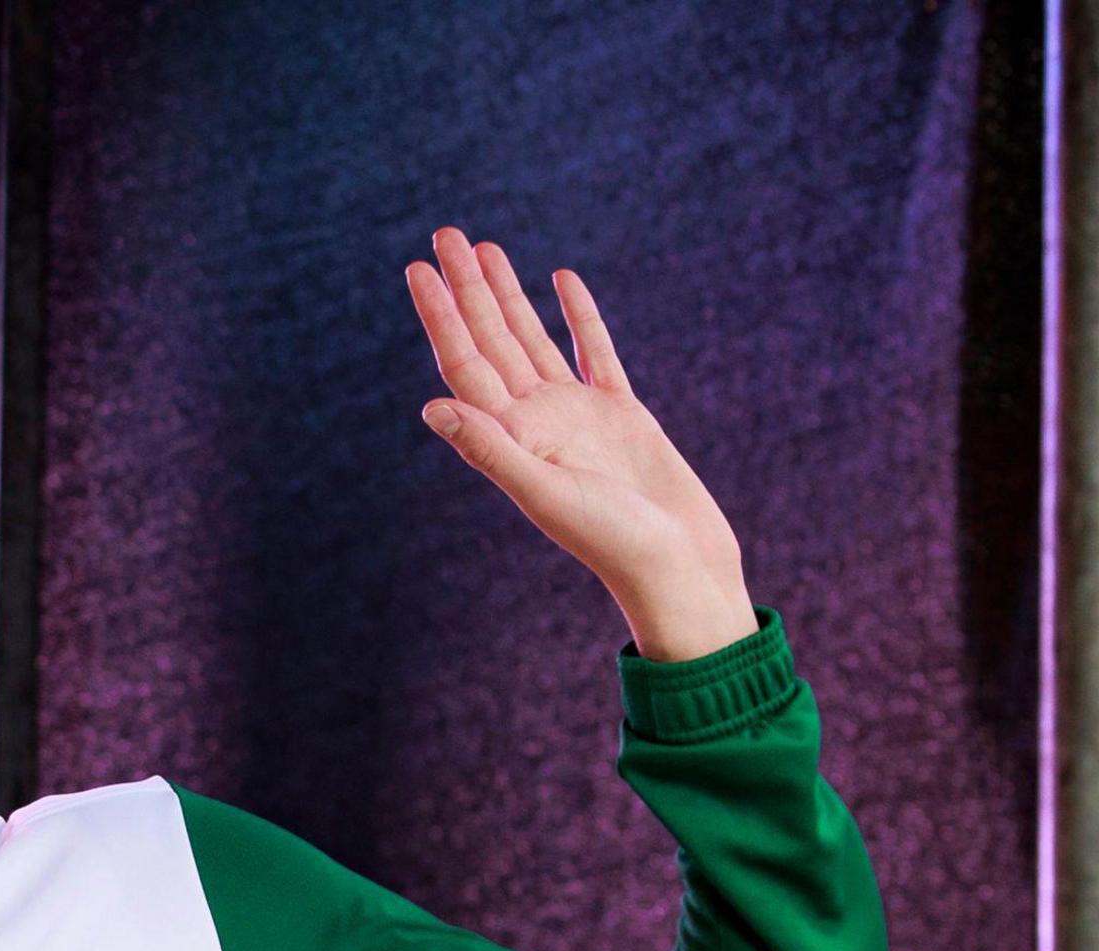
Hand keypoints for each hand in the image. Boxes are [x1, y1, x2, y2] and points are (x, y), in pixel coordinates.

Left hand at [405, 229, 758, 661]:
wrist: (680, 570)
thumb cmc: (615, 544)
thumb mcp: (548, 495)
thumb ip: (492, 451)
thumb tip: (432, 408)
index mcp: (511, 438)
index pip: (465, 363)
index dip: (441, 315)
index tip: (417, 268)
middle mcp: (536, 422)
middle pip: (491, 339)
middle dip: (467, 287)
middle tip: (444, 233)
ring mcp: (577, 416)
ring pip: (532, 339)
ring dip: (508, 295)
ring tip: (485, 248)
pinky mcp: (621, 414)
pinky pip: (593, 352)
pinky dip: (577, 316)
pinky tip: (562, 280)